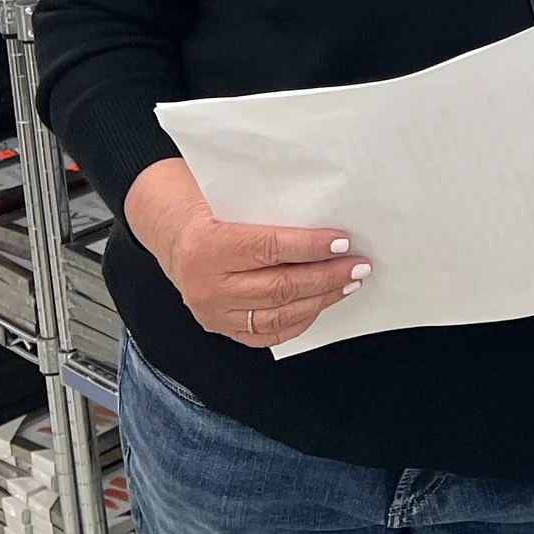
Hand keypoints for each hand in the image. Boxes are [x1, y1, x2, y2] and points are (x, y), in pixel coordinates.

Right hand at [124, 158, 365, 349]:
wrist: (175, 236)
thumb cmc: (211, 210)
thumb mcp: (234, 200)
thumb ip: (271, 209)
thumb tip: (327, 211)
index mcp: (207, 246)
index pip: (270, 248)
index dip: (311, 247)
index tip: (343, 242)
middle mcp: (207, 285)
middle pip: (280, 287)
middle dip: (326, 277)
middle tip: (358, 265)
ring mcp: (213, 313)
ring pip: (278, 314)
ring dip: (321, 299)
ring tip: (348, 283)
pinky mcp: (221, 328)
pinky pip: (267, 334)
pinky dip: (299, 320)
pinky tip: (321, 303)